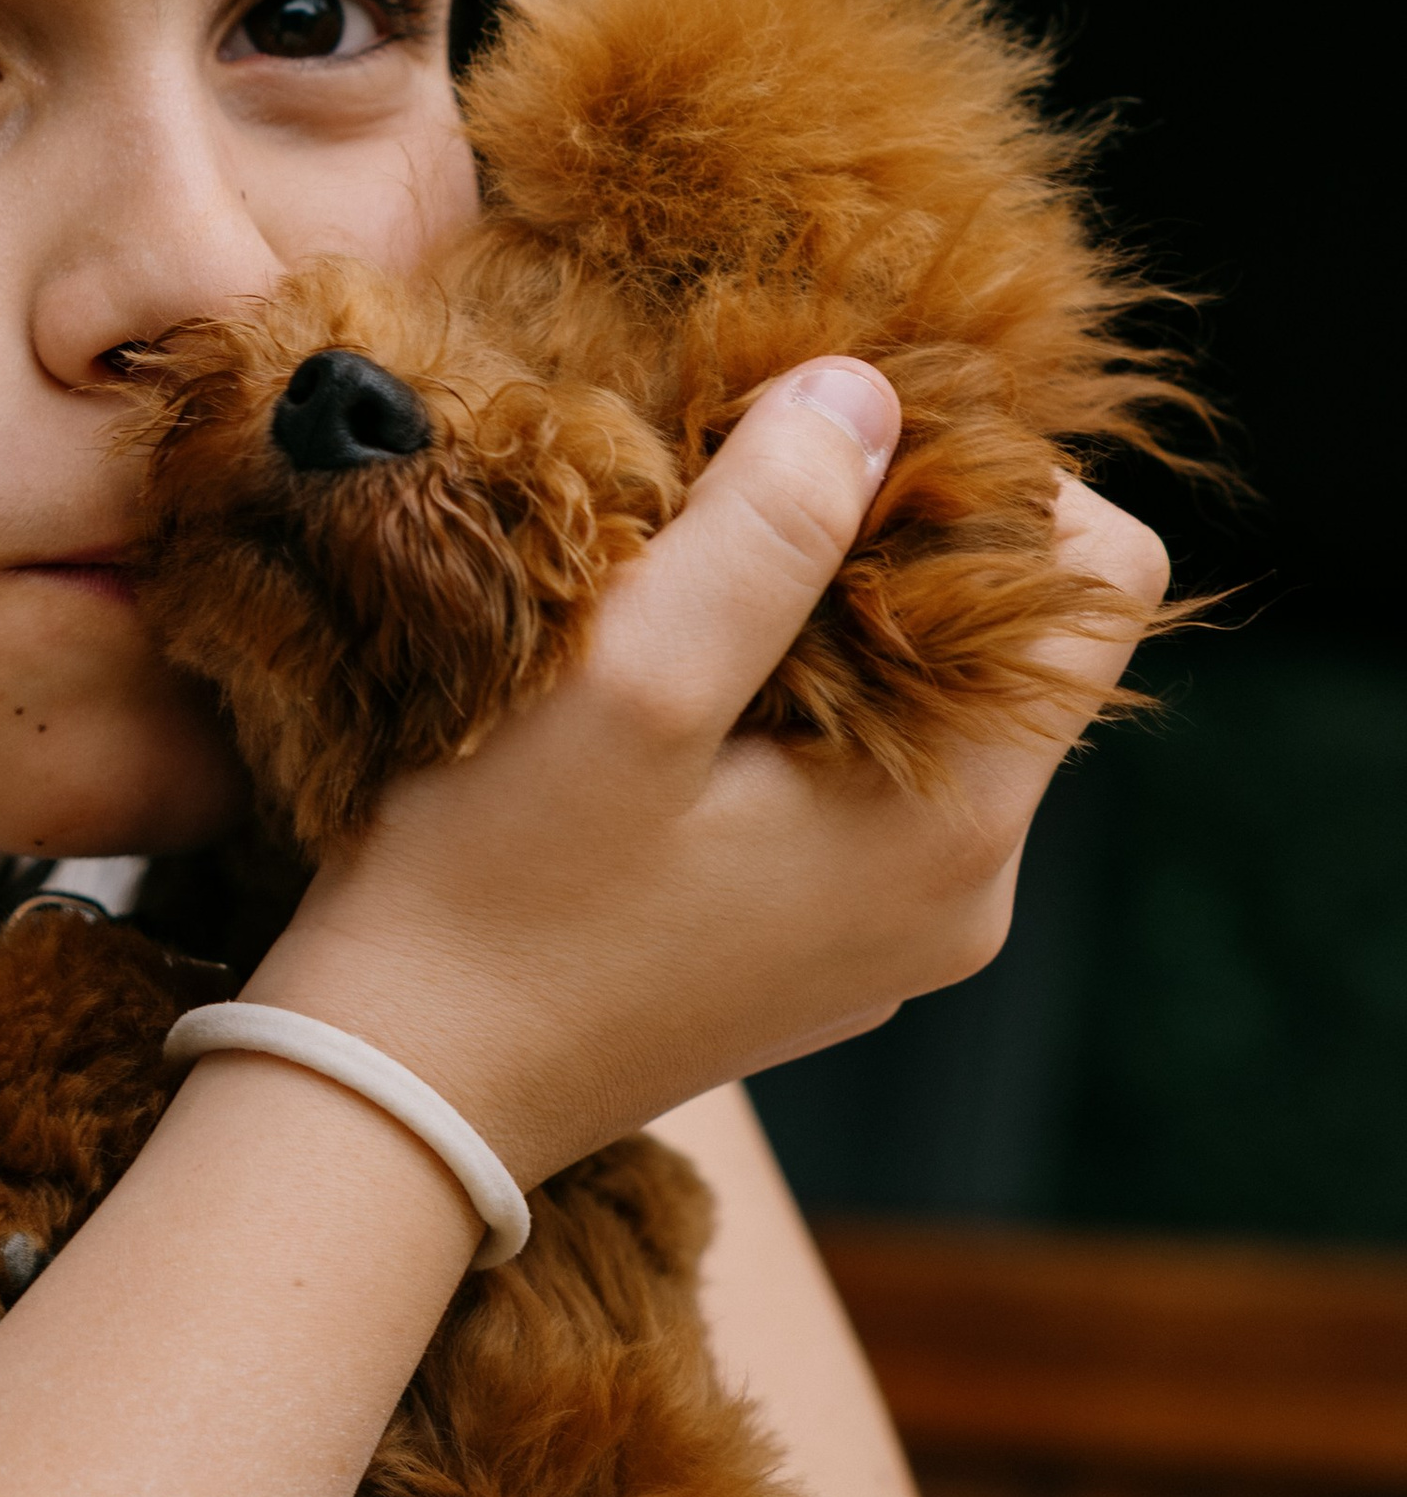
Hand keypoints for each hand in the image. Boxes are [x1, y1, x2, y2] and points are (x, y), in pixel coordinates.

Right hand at [256, 361, 1168, 1181]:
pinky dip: (784, 718)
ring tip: (680, 601)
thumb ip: (762, 532)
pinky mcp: (808, 955)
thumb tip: (862, 393)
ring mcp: (888, 936)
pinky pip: (854, 788)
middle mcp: (962, 894)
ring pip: (926, 712)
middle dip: (897, 547)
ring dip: (827, 628)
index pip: (1104, 581)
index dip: (998, 479)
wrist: (392, 1103)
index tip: (835, 450)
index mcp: (956, 824)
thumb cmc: (491, 898)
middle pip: (1013, 646)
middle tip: (734, 500)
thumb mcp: (623, 686)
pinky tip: (662, 716)